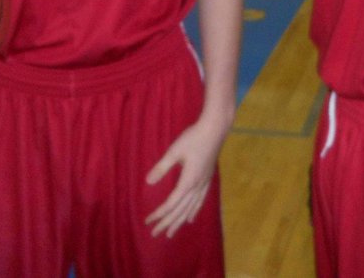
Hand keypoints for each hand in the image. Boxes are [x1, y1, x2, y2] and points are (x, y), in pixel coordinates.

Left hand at [144, 115, 227, 237]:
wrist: (215, 129)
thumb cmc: (193, 138)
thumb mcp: (174, 151)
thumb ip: (162, 168)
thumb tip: (148, 182)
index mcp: (188, 181)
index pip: (171, 203)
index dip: (160, 214)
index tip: (148, 221)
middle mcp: (197, 186)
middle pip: (181, 210)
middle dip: (168, 223)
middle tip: (155, 234)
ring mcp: (204, 183)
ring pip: (191, 208)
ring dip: (179, 221)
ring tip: (171, 233)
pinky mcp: (207, 179)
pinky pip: (200, 201)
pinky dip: (194, 211)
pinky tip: (191, 218)